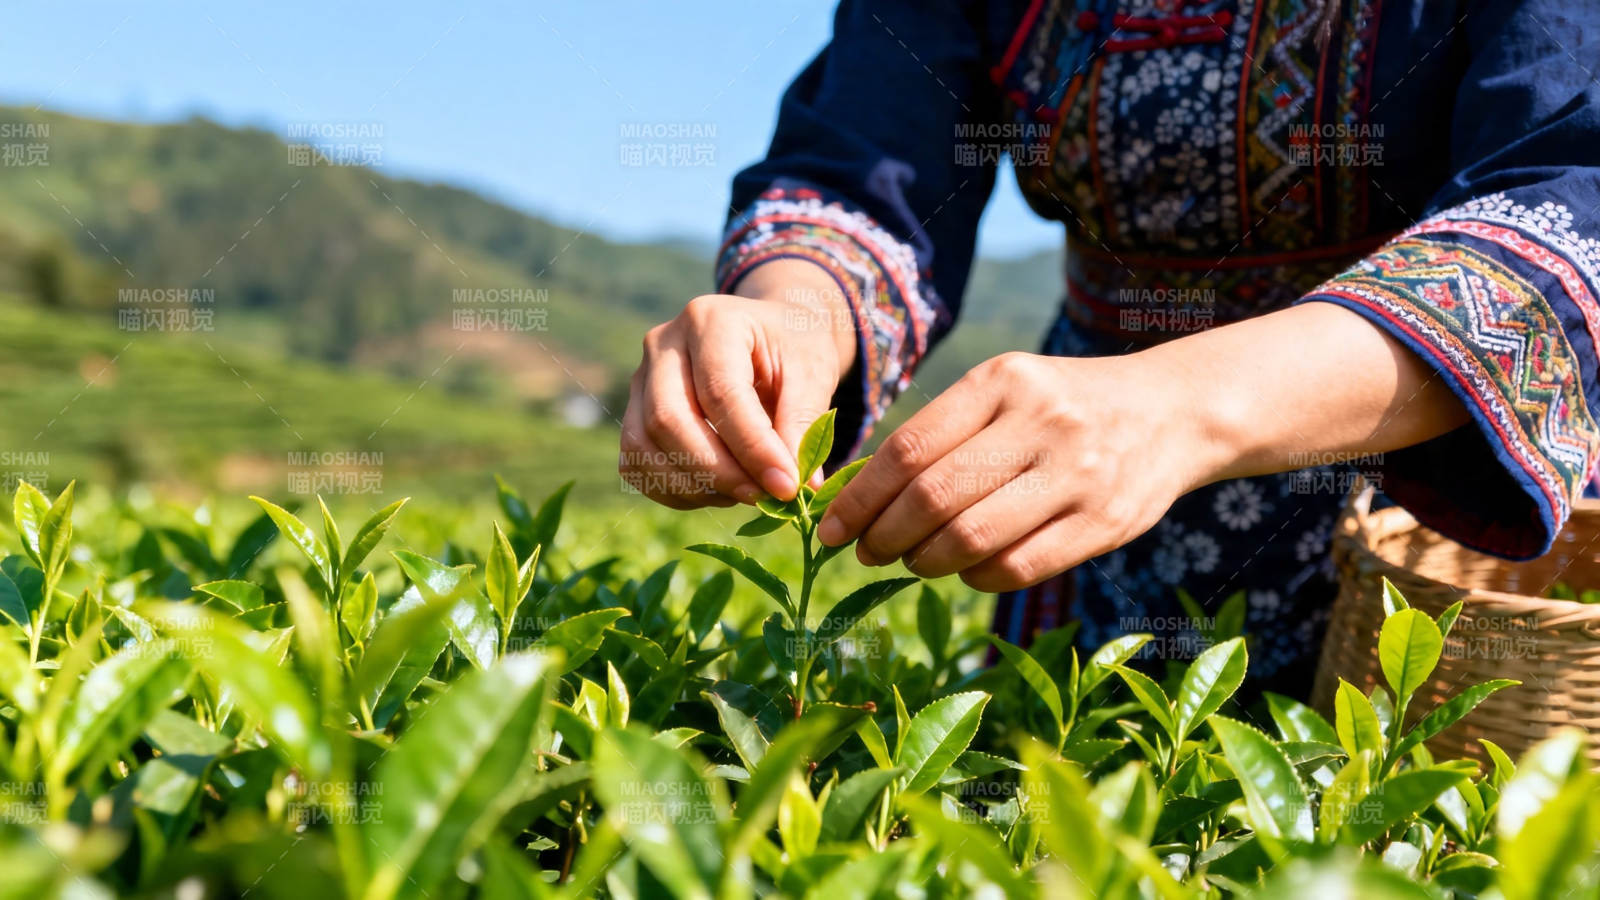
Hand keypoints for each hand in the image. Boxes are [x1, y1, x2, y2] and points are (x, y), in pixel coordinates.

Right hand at [620, 260, 857, 508]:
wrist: (770, 335)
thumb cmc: (793, 349)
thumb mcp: (813, 373)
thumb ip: (803, 424)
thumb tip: (799, 488)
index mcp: (711, 320)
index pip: (720, 392)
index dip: (752, 446)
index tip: (785, 485)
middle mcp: (663, 344)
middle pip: (668, 419)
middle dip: (717, 472)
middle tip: (762, 498)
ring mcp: (640, 378)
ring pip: (643, 446)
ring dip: (694, 485)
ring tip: (744, 493)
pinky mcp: (634, 411)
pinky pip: (636, 463)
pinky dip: (673, 490)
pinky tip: (718, 492)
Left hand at [815, 351, 1221, 591]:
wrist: (1174, 411)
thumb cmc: (1063, 407)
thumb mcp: (1007, 391)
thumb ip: (945, 433)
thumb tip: (862, 497)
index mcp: (1002, 382)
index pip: (908, 449)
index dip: (860, 498)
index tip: (832, 527)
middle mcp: (1040, 422)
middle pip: (932, 498)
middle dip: (883, 536)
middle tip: (864, 553)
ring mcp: (1076, 473)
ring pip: (972, 538)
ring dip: (926, 561)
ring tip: (913, 561)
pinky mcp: (1104, 522)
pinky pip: (1018, 567)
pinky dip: (976, 578)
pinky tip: (965, 570)